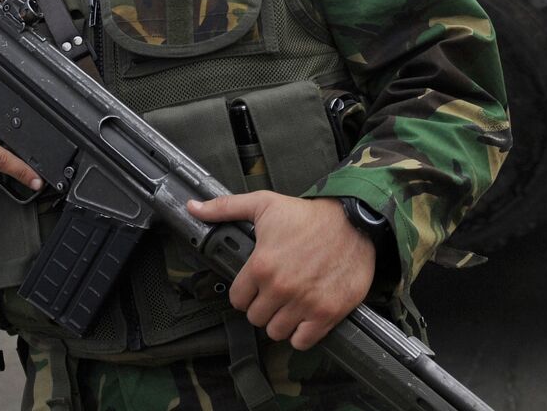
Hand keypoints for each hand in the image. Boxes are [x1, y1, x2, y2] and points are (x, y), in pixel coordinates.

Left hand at [187, 192, 373, 350]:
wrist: (353, 221)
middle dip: (262, 307)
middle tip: (273, 294)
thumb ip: (224, 208)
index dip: (245, 293)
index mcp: (261, 266)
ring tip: (288, 306)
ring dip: (279, 322)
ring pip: (276, 332)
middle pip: (255, 318)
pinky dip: (301, 335)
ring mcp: (304, 303)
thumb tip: (193, 208)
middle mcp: (280, 288)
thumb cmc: (308, 215)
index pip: (237, 299)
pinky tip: (303, 318)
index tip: (255, 286)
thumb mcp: (263, 204)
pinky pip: (302, 342)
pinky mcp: (327, 313)